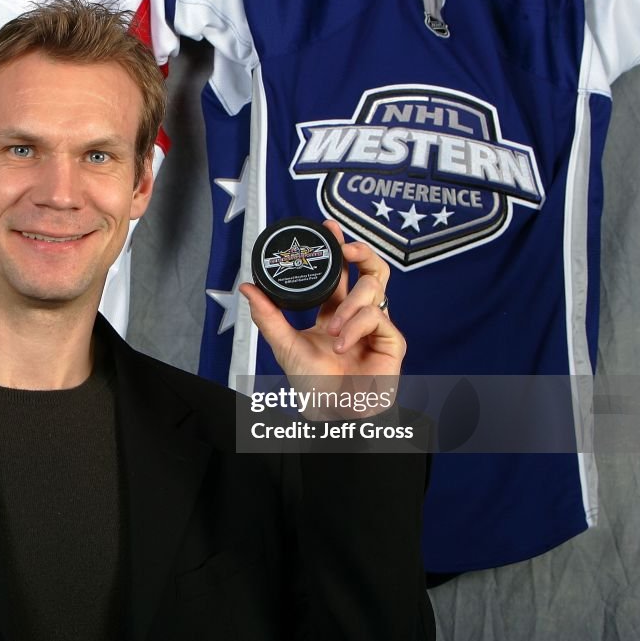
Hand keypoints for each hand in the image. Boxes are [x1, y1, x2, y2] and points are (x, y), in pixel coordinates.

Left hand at [240, 220, 404, 380]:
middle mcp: (358, 315)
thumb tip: (247, 287)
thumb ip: (268, 316)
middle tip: (346, 248)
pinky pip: (376, 317)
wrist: (331, 412)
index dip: (338, 249)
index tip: (328, 228)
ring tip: (332, 330)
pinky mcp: (392, 341)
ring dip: (349, 306)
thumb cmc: (311, 384)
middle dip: (361, 251)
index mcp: (334, 312)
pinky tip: (343, 345)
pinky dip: (356, 327)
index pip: (340, 273)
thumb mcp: (284, 344)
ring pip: (374, 289)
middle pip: (371, 269)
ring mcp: (377, 326)